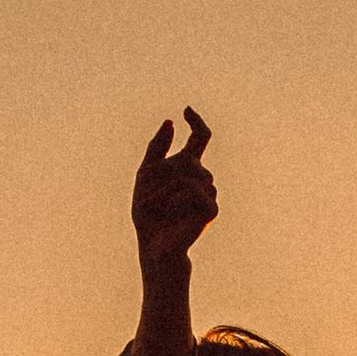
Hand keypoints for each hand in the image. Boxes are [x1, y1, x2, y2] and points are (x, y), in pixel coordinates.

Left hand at [130, 110, 216, 264]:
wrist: (153, 245)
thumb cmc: (149, 214)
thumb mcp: (145, 175)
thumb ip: (156, 148)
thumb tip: (170, 122)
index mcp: (189, 168)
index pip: (201, 138)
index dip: (196, 122)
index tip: (186, 110)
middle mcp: (203, 178)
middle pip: (187, 160)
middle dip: (162, 176)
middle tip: (147, 199)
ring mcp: (210, 193)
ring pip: (189, 175)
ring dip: (165, 191)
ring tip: (156, 208)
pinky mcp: (211, 209)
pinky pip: (195, 190)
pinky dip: (177, 199)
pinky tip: (170, 210)